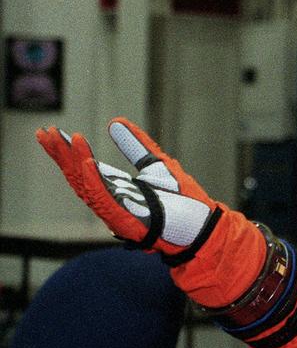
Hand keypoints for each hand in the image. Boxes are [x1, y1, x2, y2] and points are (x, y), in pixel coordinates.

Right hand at [37, 117, 217, 260]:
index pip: (84, 167)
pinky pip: (104, 199)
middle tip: (44, 132)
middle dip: (61, 155)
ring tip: (65, 139)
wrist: (202, 225)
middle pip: (78, 176)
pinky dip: (94, 180)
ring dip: (74, 162)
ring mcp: (116, 212)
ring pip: (86, 186)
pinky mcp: (126, 221)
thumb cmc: (182, 200)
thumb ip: (135, 145)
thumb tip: (114, 122)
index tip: (51, 131)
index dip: (67, 150)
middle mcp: (111, 200)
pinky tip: (86, 162)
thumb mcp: (157, 164)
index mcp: (116, 188)